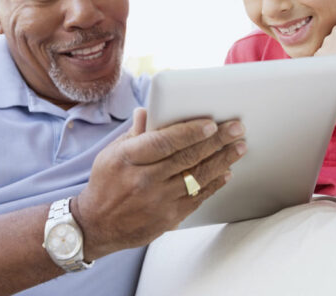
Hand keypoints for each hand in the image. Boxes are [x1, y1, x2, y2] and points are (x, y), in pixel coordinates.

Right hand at [73, 108, 245, 257]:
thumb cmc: (106, 183)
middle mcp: (144, 180)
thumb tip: (149, 110)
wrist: (96, 226)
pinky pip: (197, 198)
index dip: (190, 132)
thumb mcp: (112, 153)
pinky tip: (226, 172)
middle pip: (187, 157)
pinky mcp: (168, 218)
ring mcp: (158, 201)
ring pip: (197, 177)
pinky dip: (214, 184)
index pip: (164, 142)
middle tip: (237, 128)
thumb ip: (135, 133)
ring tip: (239, 147)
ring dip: (222, 160)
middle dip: (217, 141)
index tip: (212, 123)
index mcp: (129, 159)